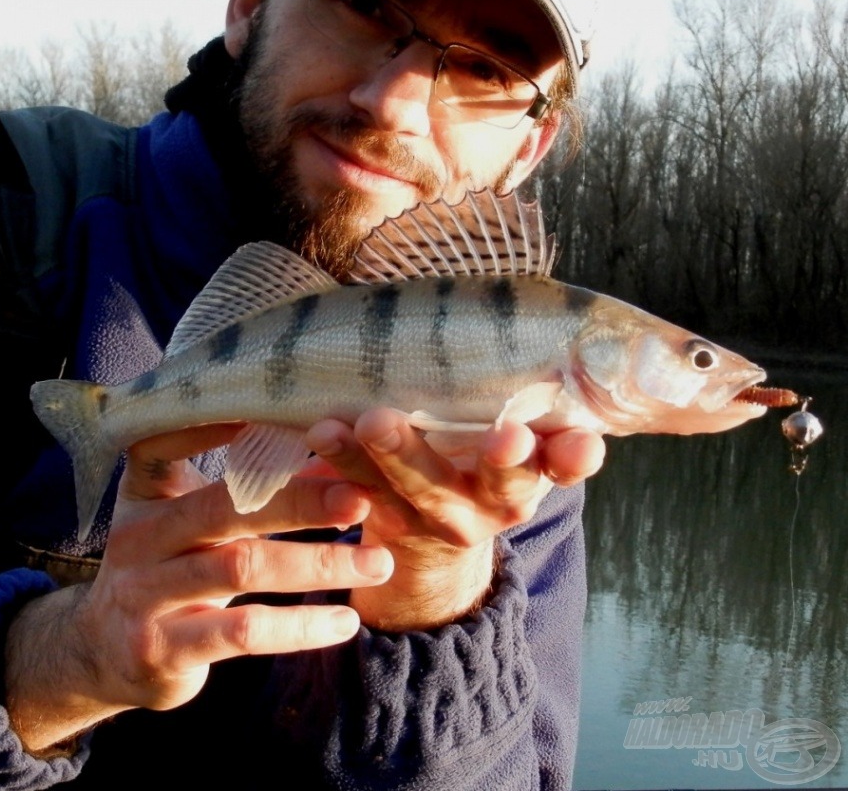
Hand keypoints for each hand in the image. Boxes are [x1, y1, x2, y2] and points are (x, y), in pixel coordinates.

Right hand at [5, 423, 392, 754]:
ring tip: (377, 562)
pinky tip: (346, 622)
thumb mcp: (190, 520)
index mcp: (146, 493)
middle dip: (301, 499)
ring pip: (242, 567)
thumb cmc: (168, 565)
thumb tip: (337, 446)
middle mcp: (139, 536)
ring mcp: (146, 594)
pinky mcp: (162, 649)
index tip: (289, 413)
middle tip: (363, 496)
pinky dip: (300, 627)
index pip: (168, 444)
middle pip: (226, 506)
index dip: (217, 426)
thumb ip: (247, 486)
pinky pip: (243, 632)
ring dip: (319, 564)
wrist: (100, 653)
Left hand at [305, 410, 604, 629]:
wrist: (437, 550)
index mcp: (533, 478)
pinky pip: (361, 489)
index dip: (574, 458)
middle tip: (507, 438)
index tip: (582, 445)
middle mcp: (492, 504)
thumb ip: (540, 417)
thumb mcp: (518, 452)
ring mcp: (437, 516)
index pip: (564, 467)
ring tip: (375, 421)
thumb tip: (573, 354)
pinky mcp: (387, 517)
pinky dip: (342, 462)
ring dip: (398, 454)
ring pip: (420, 486)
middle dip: (504, 460)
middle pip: (501, 483)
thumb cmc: (481, 465)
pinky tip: (322, 432)